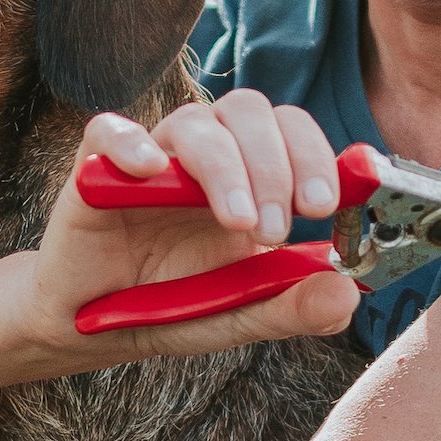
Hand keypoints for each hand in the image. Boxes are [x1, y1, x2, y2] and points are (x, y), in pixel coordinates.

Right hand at [23, 89, 359, 361]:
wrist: (90, 328)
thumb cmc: (169, 308)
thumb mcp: (239, 316)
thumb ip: (294, 308)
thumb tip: (350, 294)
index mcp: (250, 179)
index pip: (293, 132)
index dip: (316, 156)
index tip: (325, 206)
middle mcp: (205, 158)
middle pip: (250, 112)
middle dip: (277, 164)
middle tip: (277, 229)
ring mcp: (151, 160)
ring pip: (196, 121)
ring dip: (227, 167)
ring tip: (239, 223)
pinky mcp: (94, 170)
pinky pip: (108, 130)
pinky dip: (132, 143)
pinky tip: (152, 172)